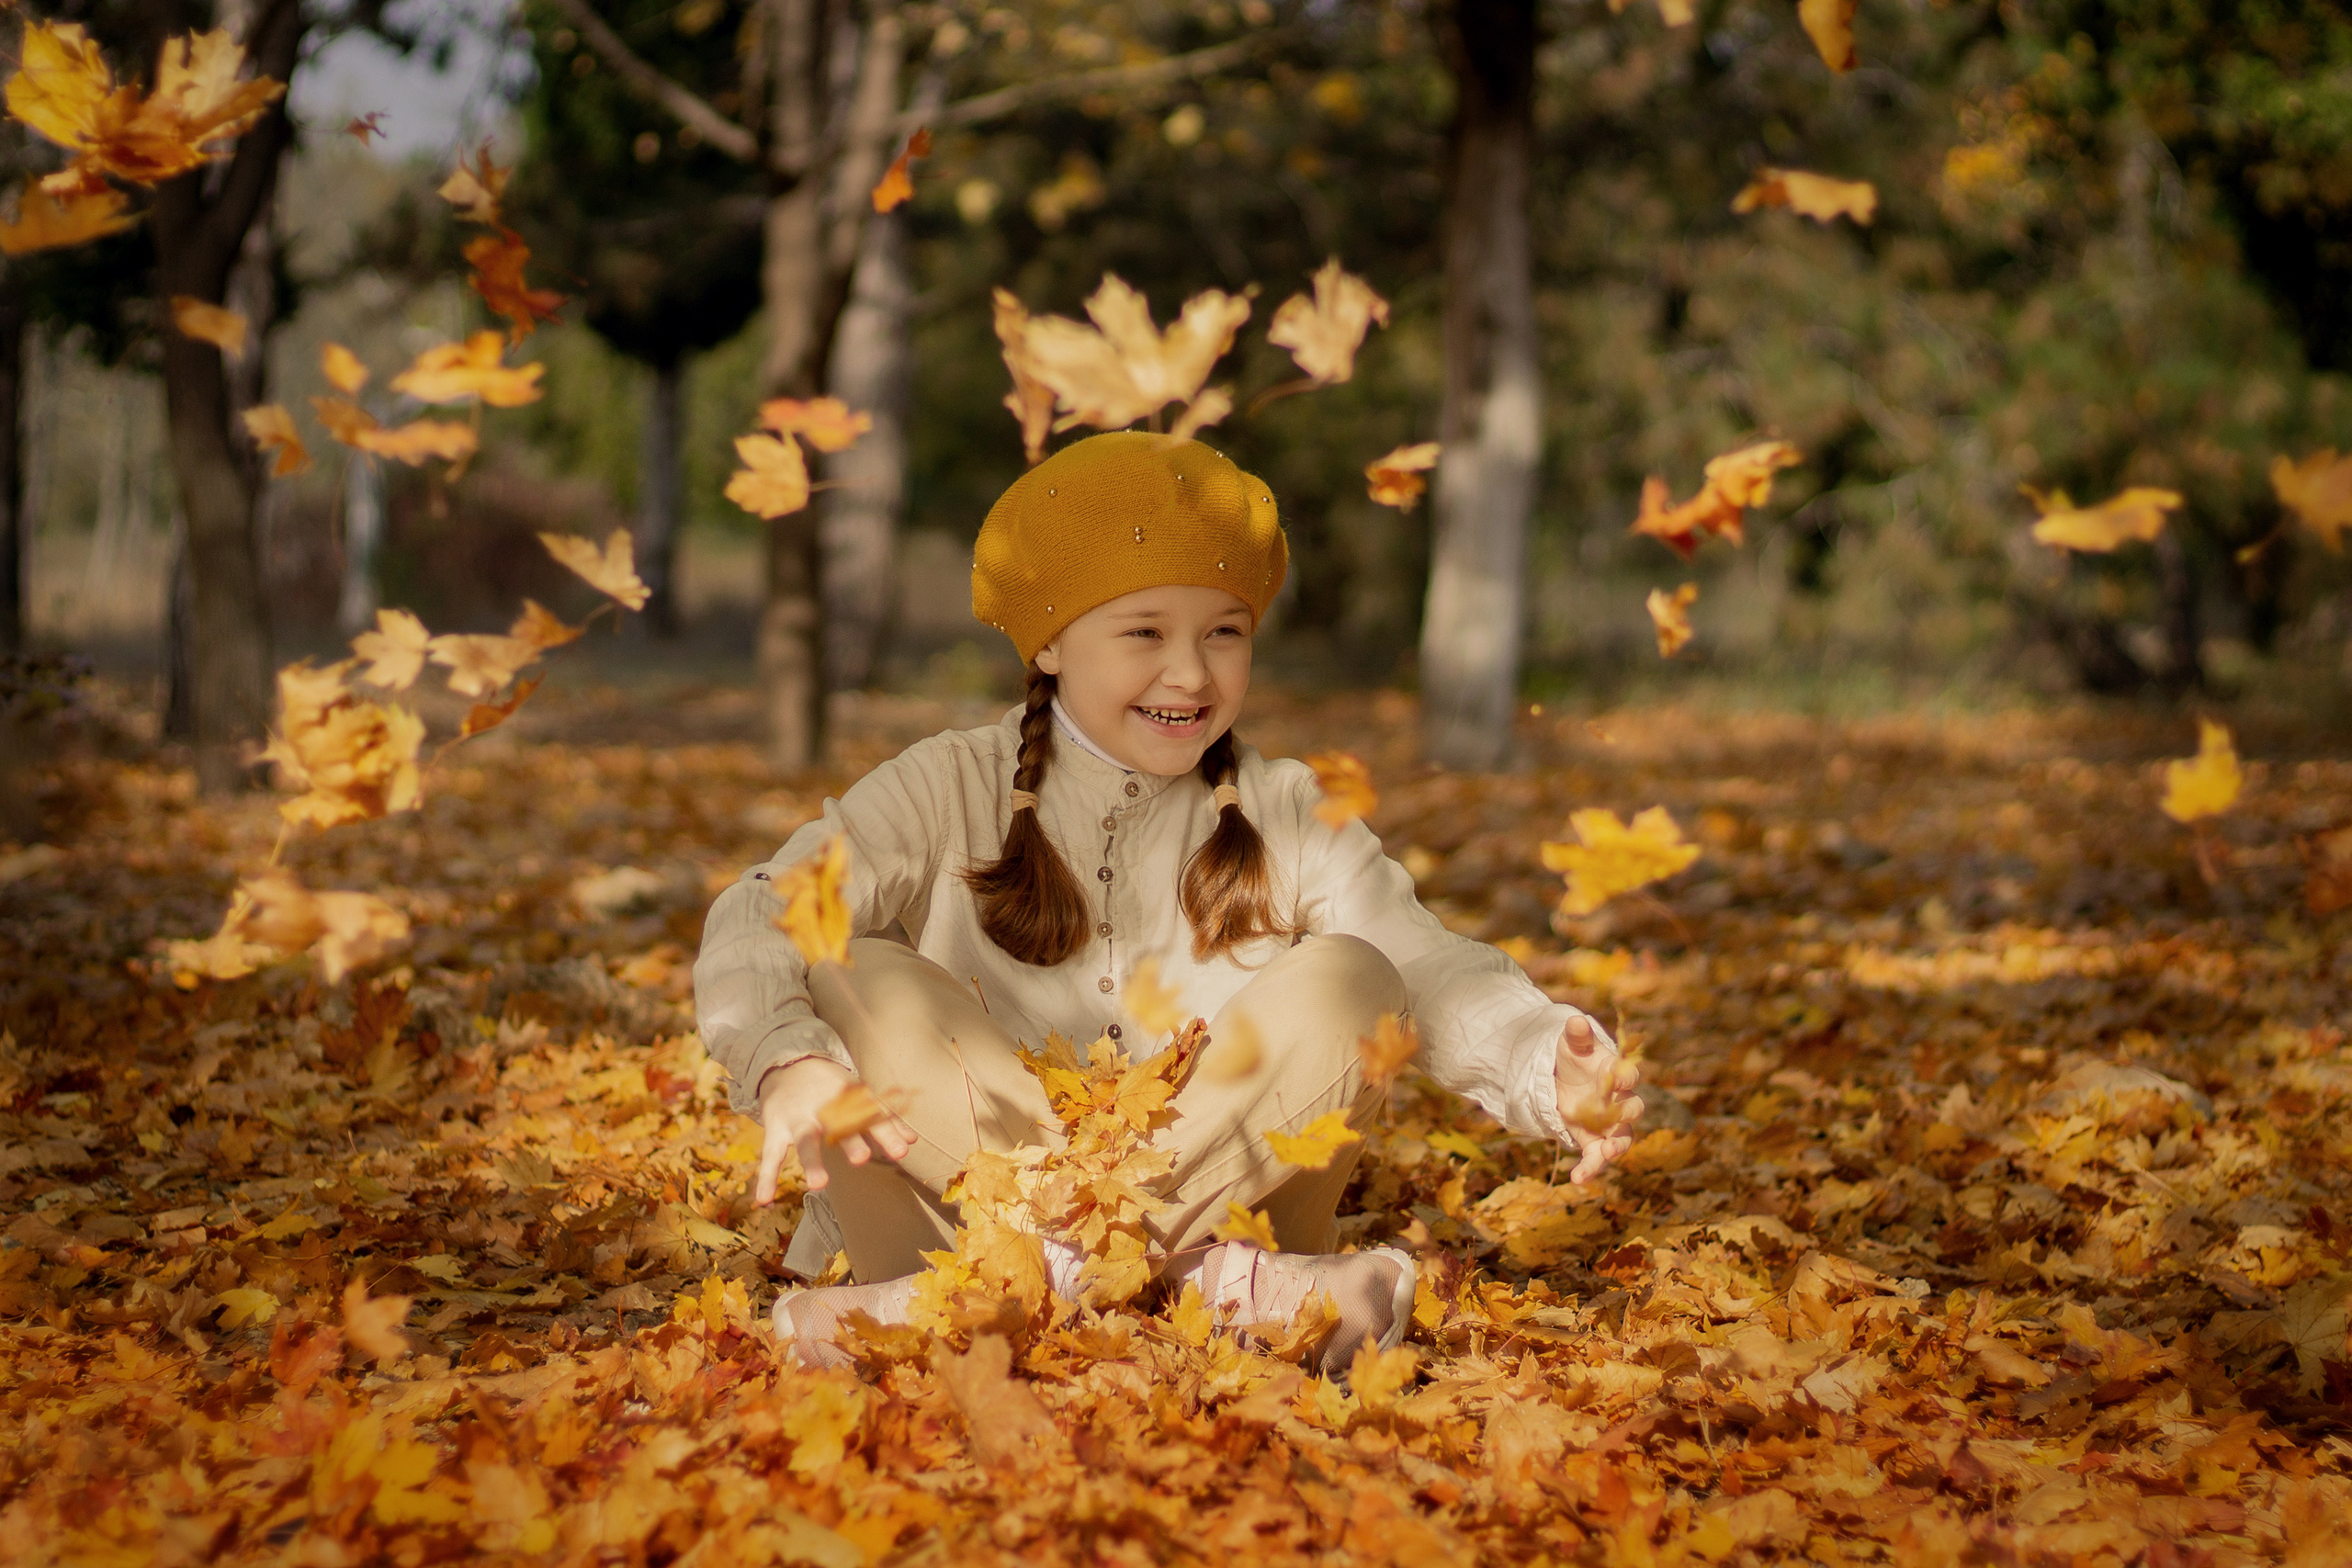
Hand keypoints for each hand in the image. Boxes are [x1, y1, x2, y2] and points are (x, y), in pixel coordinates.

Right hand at [753, 1057, 915, 1204]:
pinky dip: (766, 1177)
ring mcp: (798, 1118)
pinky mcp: (776, 1127)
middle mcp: (824, 1108)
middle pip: (839, 1125)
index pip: (871, 1116)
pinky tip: (763, 1200)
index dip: (887, 1132)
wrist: (788, 1062)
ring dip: (812, 1161)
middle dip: (850, 1141)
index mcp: (848, 1098)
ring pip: (805, 1141)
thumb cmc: (831, 1086)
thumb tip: (913, 1140)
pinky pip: (771, 1155)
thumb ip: (884, 1120)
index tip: (903, 1151)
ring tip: (820, 1184)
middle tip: (863, 1159)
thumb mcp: (858, 1096)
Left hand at [1555, 1014, 1643, 1184]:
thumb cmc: (1575, 1059)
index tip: (1621, 1079)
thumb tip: (1575, 1020)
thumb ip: (1576, 1035)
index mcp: (1616, 1074)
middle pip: (1633, 1109)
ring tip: (1606, 1156)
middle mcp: (1619, 1101)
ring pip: (1622, 1139)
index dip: (1626, 1078)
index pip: (1629, 1076)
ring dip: (1616, 1148)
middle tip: (1616, 1116)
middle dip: (1626, 1115)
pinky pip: (1597, 1157)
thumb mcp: (1571, 1045)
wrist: (1563, 1081)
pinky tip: (1578, 1180)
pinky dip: (1590, 1169)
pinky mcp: (1594, 1140)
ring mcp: (1609, 1123)